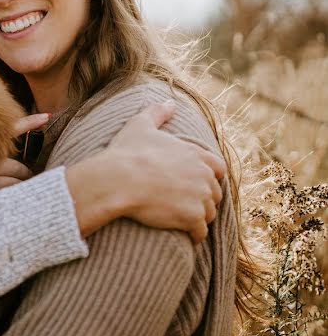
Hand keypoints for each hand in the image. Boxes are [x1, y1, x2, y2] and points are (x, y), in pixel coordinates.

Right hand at [106, 100, 224, 242]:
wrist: (118, 180)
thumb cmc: (126, 153)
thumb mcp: (140, 125)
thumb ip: (157, 112)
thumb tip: (169, 100)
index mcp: (194, 153)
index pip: (217, 168)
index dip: (207, 176)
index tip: (194, 182)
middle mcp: (202, 175)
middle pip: (214, 192)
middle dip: (203, 198)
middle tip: (185, 204)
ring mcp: (199, 197)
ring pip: (209, 213)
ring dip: (199, 217)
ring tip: (183, 221)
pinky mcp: (192, 217)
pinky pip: (200, 231)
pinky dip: (194, 235)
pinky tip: (184, 235)